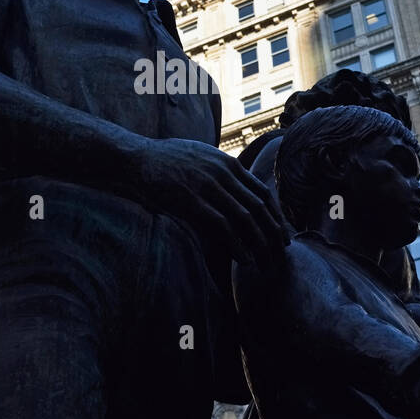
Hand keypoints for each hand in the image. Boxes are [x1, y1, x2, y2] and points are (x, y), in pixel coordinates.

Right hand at [133, 137, 287, 264]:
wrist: (138, 159)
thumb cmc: (167, 162)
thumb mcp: (201, 158)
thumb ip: (221, 172)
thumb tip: (236, 190)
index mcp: (228, 164)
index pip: (262, 191)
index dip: (276, 214)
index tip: (281, 232)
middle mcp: (223, 174)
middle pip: (258, 207)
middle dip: (273, 231)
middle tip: (280, 251)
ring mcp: (208, 187)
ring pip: (244, 218)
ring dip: (258, 243)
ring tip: (266, 261)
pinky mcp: (192, 202)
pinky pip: (222, 226)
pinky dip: (237, 245)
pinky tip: (244, 260)